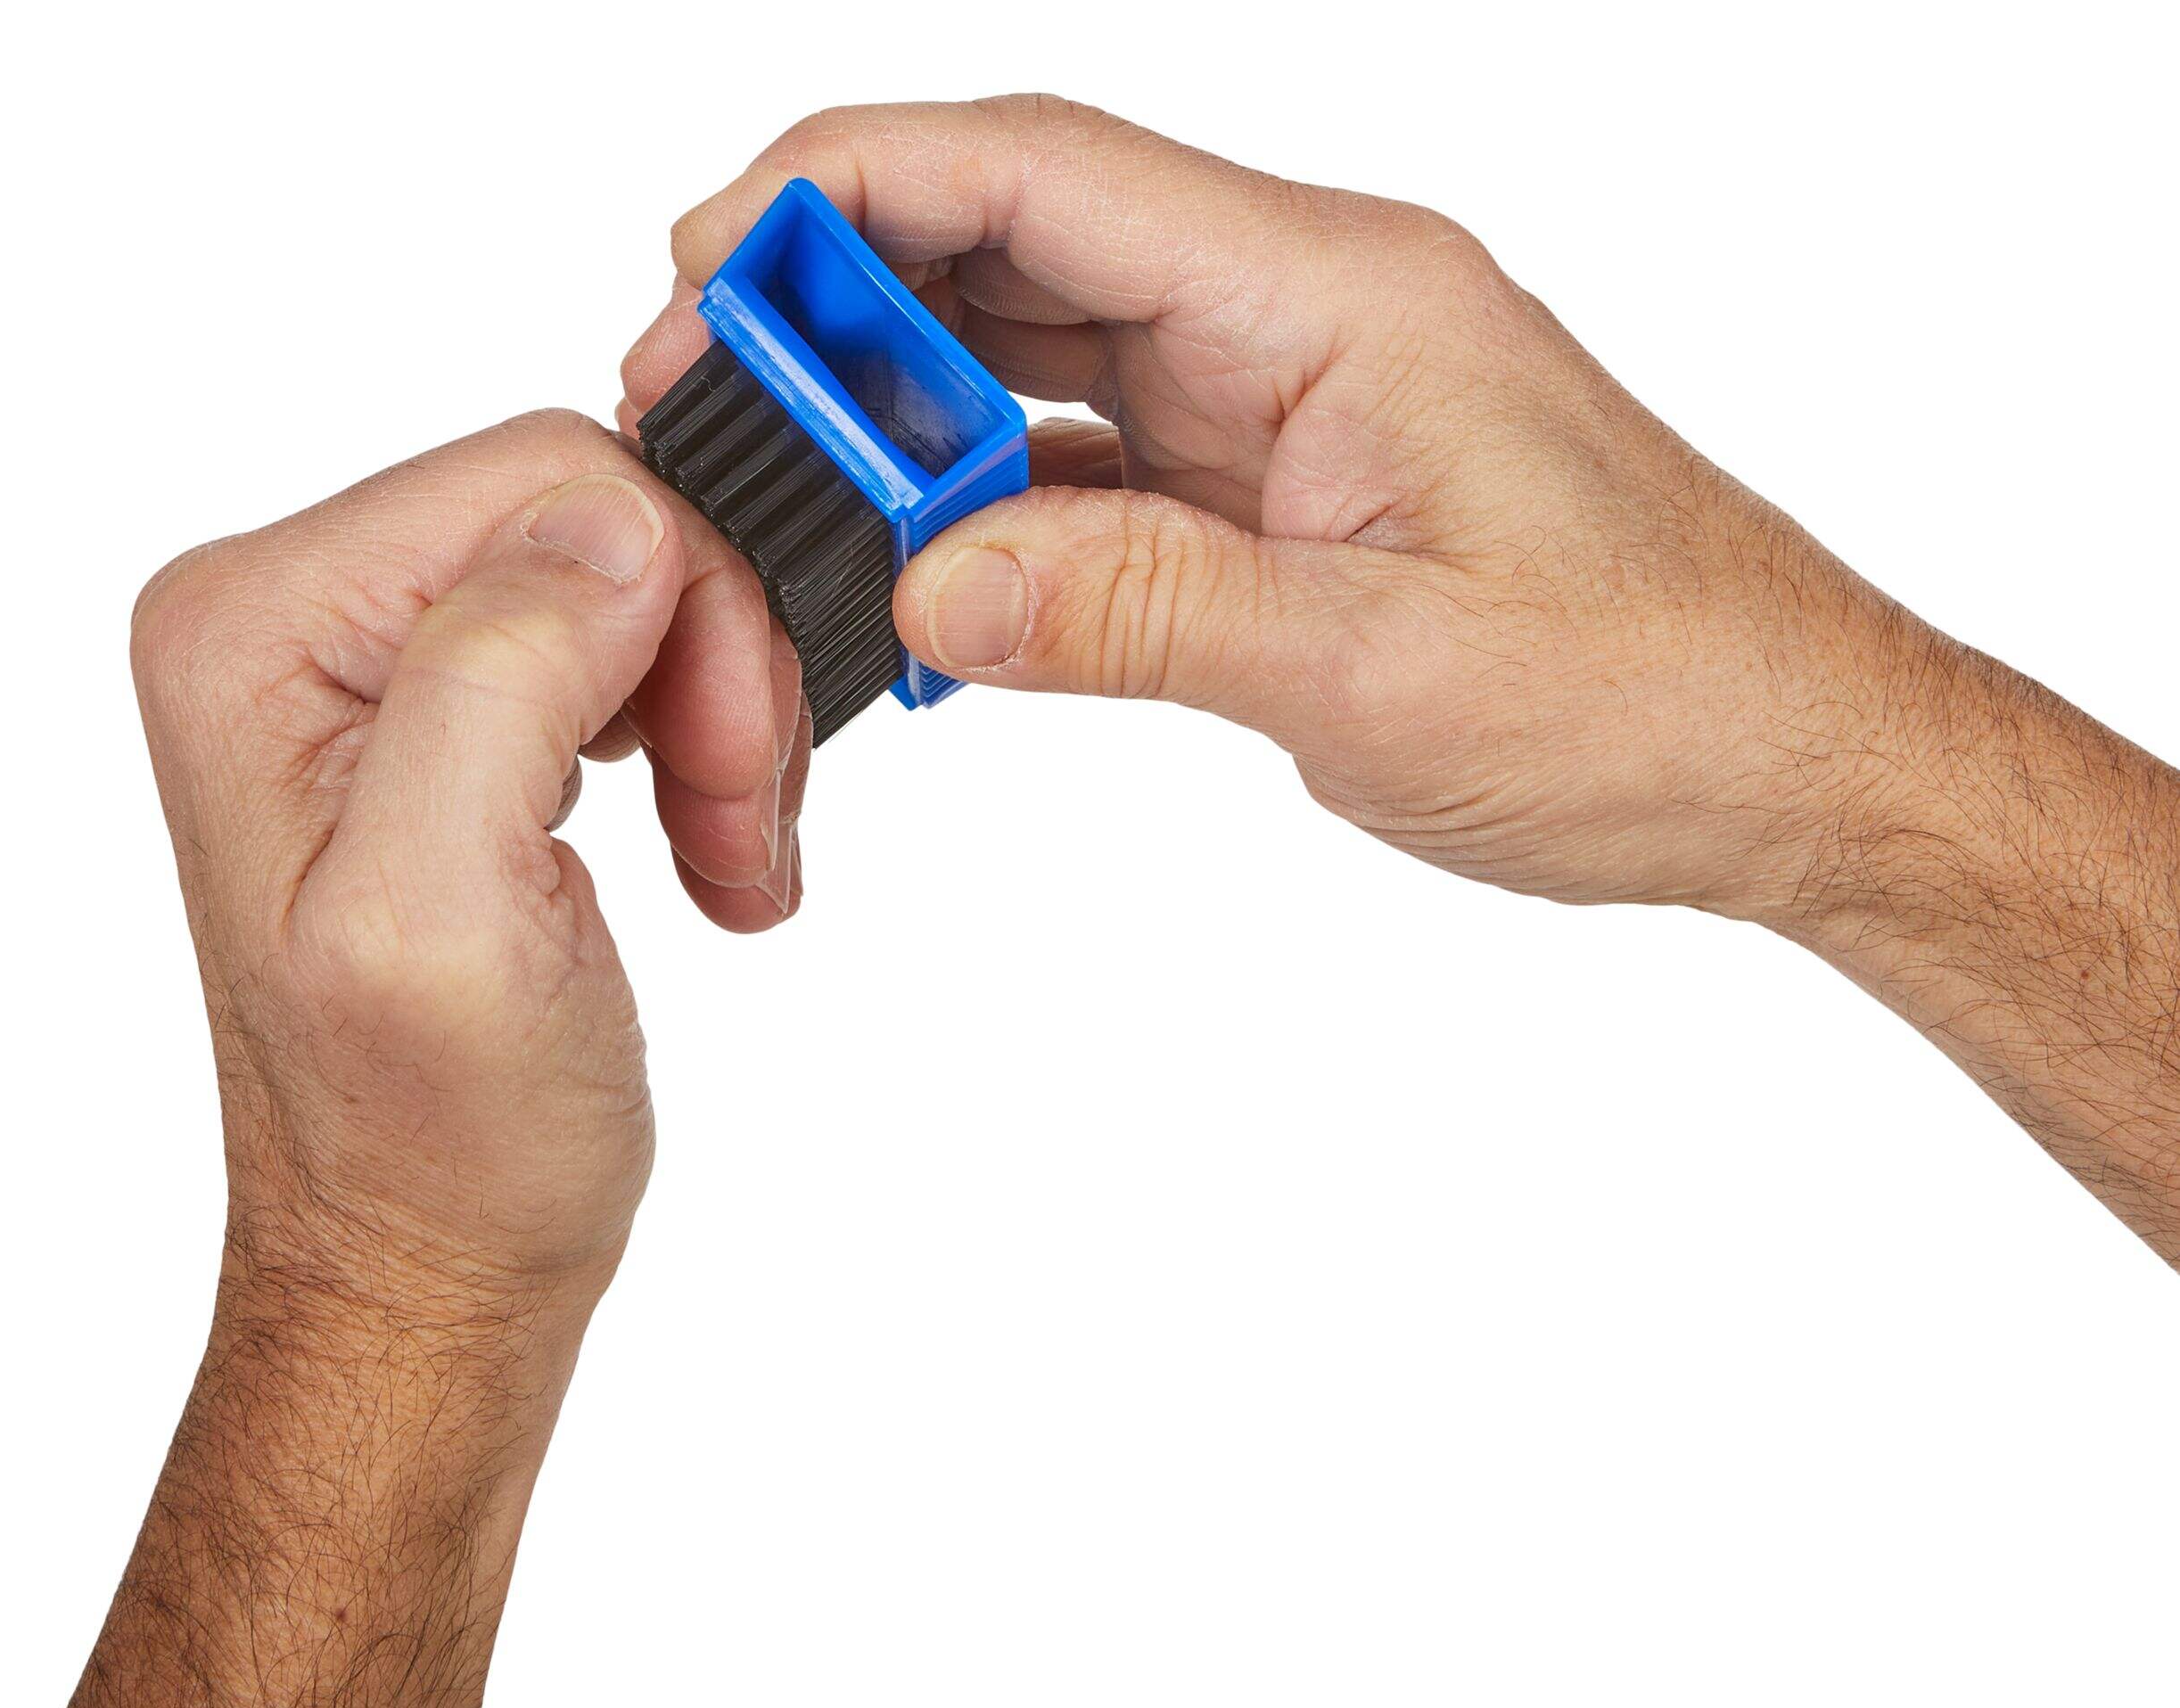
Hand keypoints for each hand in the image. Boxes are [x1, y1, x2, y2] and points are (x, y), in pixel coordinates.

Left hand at [78, 410, 796, 1707]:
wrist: (430, 1253)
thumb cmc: (430, 1141)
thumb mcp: (447, 920)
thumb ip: (502, 678)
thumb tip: (619, 524)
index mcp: (257, 629)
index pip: (550, 479)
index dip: (690, 611)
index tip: (724, 776)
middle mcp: (297, 619)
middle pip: (600, 520)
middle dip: (712, 673)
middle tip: (733, 832)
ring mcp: (374, 661)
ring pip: (637, 579)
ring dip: (721, 719)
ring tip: (725, 859)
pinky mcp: (452, 705)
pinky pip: (632, 640)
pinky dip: (703, 742)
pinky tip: (705, 847)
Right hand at [625, 95, 1889, 920]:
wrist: (1786, 757)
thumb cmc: (1651, 696)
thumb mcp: (1378, 675)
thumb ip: (1139, 613)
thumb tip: (926, 591)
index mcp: (1335, 296)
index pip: (1044, 170)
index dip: (849, 189)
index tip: (711, 264)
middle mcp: (1298, 313)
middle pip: (1016, 239)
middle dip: (840, 304)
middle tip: (703, 407)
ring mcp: (1285, 395)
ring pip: (1041, 344)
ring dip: (905, 406)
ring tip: (780, 492)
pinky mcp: (1280, 483)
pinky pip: (1093, 452)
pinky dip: (990, 500)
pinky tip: (915, 569)